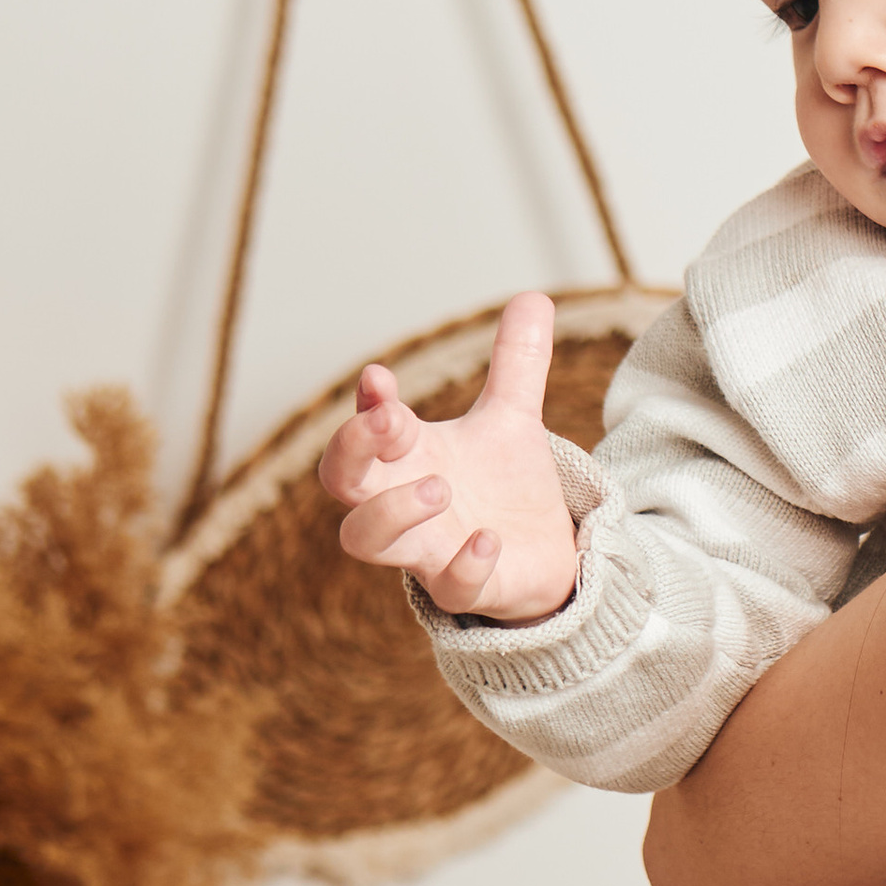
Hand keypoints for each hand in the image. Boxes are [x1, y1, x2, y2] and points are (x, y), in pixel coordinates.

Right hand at [317, 290, 580, 619]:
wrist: (545, 554)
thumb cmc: (506, 488)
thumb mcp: (512, 419)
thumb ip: (517, 364)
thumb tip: (533, 297)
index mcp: (409, 457)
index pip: (362, 430)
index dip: (364, 406)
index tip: (381, 379)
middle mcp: (404, 503)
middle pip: (340, 482)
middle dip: (351, 449)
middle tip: (393, 422)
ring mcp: (428, 549)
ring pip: (365, 541)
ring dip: (392, 511)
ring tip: (438, 485)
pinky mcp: (465, 588)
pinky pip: (447, 588)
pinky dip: (463, 564)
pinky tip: (489, 537)